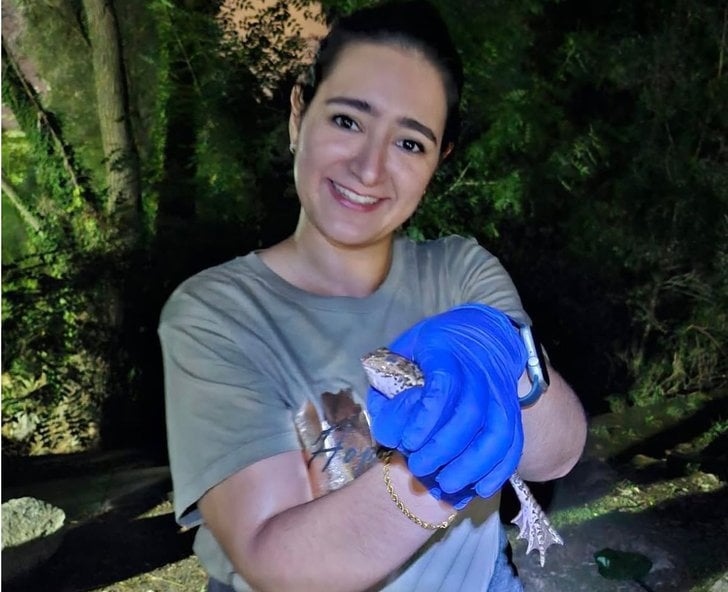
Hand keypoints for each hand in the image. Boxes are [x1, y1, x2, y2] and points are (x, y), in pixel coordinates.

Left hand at [367, 303, 526, 501]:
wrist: (483, 332)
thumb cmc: (435, 345)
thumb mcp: (407, 348)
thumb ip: (390, 379)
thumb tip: (383, 420)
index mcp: (447, 353)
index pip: (442, 386)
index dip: (426, 418)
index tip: (407, 442)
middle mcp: (479, 373)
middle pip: (470, 414)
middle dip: (444, 448)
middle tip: (420, 468)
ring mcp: (499, 392)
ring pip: (497, 431)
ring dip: (473, 464)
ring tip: (447, 485)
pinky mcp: (512, 410)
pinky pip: (513, 441)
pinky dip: (500, 468)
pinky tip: (480, 488)